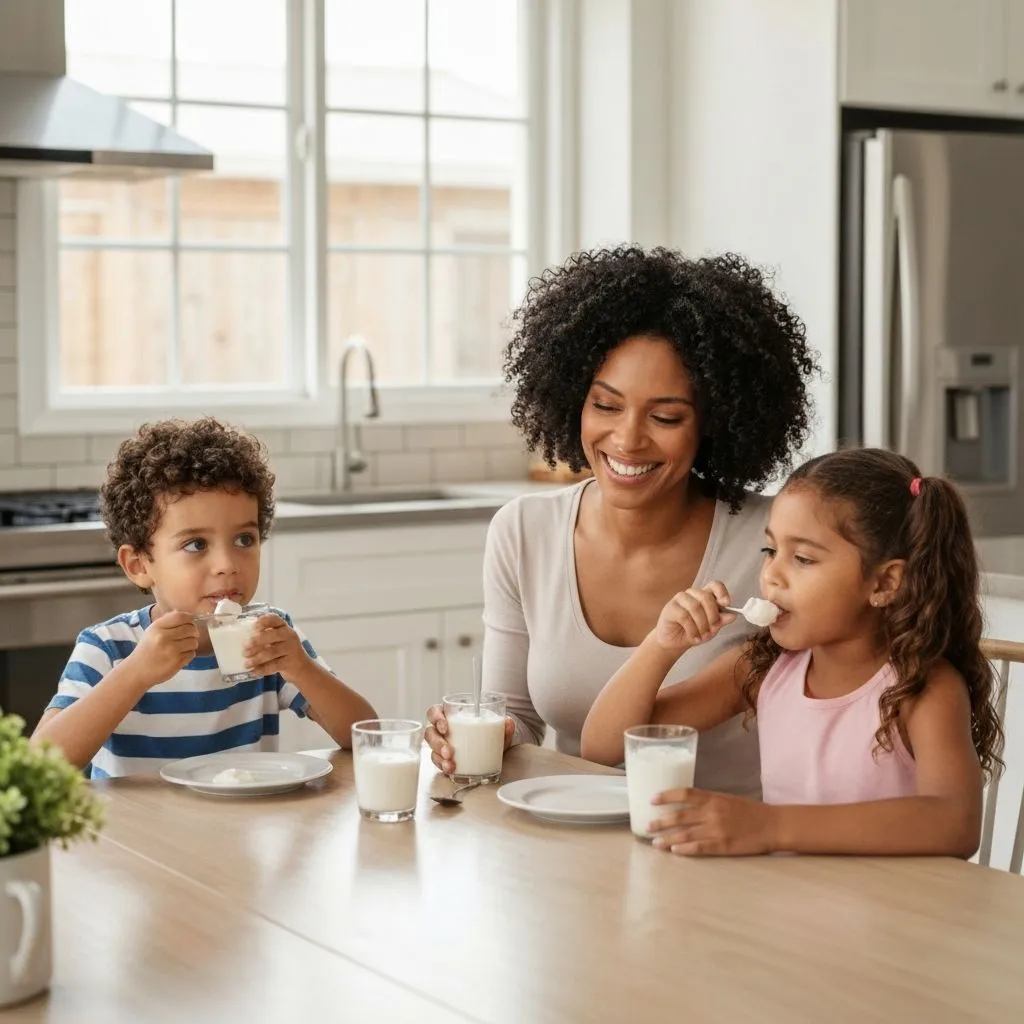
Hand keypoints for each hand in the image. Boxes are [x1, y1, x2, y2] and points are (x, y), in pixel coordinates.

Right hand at [131, 610, 198, 685]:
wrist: (137, 671)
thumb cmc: (147, 649)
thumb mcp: (152, 631)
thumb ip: (168, 621)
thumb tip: (187, 615)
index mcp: (157, 627)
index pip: (181, 616)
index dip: (190, 619)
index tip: (190, 623)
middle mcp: (164, 637)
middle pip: (191, 629)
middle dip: (193, 633)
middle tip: (188, 637)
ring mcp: (171, 650)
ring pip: (194, 642)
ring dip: (191, 644)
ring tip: (182, 647)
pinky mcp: (176, 662)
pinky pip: (191, 654)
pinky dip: (188, 654)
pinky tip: (179, 656)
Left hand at [243, 613, 309, 680]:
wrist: (301, 667)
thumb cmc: (283, 651)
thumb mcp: (278, 640)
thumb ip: (265, 637)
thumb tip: (243, 641)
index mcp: (284, 627)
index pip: (275, 619)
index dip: (264, 621)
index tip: (253, 627)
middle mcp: (289, 636)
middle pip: (273, 635)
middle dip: (257, 641)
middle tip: (244, 648)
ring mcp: (291, 649)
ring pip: (272, 652)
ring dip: (257, 658)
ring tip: (246, 663)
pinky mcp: (290, 663)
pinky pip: (274, 665)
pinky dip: (262, 669)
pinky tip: (253, 671)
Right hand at [424, 704, 515, 774]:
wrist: (492, 749)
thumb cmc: (489, 734)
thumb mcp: (496, 729)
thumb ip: (503, 726)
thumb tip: (508, 722)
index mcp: (450, 716)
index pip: (434, 712)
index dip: (436, 718)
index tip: (445, 727)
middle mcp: (443, 730)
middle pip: (430, 732)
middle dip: (437, 743)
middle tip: (449, 751)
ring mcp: (442, 745)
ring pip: (432, 749)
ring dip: (439, 758)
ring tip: (450, 765)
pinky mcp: (444, 759)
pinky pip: (437, 762)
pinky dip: (443, 766)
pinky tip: (451, 771)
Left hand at [647, 788, 778, 855]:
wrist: (773, 825)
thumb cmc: (751, 811)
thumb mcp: (727, 799)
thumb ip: (708, 801)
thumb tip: (687, 805)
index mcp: (714, 798)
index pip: (685, 794)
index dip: (666, 796)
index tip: (652, 800)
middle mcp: (712, 812)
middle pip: (680, 816)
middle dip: (661, 822)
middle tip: (647, 826)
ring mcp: (717, 830)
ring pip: (686, 834)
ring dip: (668, 838)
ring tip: (655, 842)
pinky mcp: (723, 845)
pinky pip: (700, 848)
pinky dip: (685, 849)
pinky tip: (674, 851)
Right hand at [652, 581, 735, 653]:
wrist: (675, 643)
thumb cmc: (695, 632)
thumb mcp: (712, 628)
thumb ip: (721, 621)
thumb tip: (733, 616)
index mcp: (705, 595)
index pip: (715, 585)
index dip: (722, 592)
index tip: (727, 604)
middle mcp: (692, 594)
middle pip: (706, 597)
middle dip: (713, 616)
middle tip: (713, 629)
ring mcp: (680, 599)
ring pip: (695, 606)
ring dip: (702, 625)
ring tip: (703, 637)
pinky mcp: (670, 607)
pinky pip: (684, 616)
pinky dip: (692, 630)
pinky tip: (694, 637)